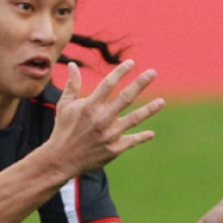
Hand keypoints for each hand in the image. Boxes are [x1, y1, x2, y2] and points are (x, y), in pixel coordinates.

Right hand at [50, 60, 164, 174]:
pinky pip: (132, 140)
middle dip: (140, 83)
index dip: (120, 72)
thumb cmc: (63, 129)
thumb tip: (72, 65)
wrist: (61, 159)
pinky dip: (142, 137)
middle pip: (126, 97)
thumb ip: (72, 85)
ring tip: (162, 102)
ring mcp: (110, 134)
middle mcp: (102, 118)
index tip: (131, 63)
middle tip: (152, 73)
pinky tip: (151, 133)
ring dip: (150, 109)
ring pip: (135, 118)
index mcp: (90, 106)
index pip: (109, 84)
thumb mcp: (64, 105)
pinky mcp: (115, 148)